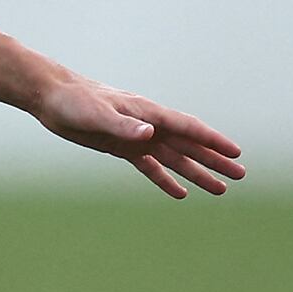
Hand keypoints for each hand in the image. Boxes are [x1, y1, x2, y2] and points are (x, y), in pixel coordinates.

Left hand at [36, 75, 246, 198]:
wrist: (52, 98)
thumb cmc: (75, 101)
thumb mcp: (98, 114)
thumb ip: (124, 125)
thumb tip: (151, 134)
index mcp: (148, 113)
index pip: (188, 128)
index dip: (212, 141)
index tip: (235, 153)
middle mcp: (148, 125)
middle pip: (189, 146)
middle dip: (215, 160)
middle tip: (240, 176)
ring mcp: (137, 137)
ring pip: (174, 159)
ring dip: (197, 173)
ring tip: (220, 189)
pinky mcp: (122, 148)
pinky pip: (150, 167)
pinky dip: (165, 180)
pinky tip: (180, 193)